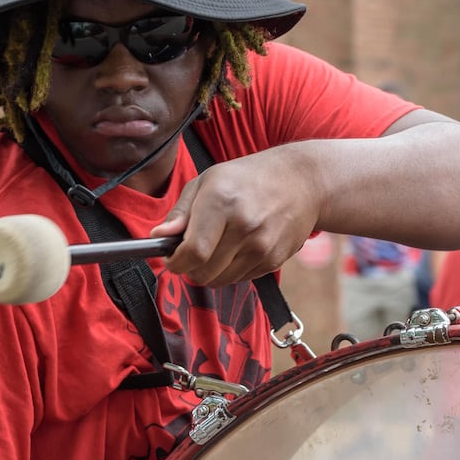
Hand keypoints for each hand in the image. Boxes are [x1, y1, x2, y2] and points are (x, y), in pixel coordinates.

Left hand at [151, 149, 318, 287]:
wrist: (301, 182)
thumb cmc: (247, 178)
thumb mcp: (207, 182)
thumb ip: (180, 212)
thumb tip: (158, 237)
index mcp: (222, 202)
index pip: (192, 252)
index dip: (176, 262)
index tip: (171, 259)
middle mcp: (244, 226)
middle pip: (203, 272)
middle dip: (190, 268)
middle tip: (192, 251)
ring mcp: (262, 246)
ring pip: (220, 281)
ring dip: (210, 271)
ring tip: (217, 246)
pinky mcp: (273, 260)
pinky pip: (240, 279)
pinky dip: (231, 270)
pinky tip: (238, 247)